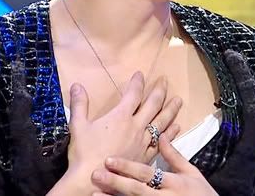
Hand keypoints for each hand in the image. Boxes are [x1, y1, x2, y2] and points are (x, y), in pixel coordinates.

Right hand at [59, 72, 182, 192]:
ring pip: (161, 122)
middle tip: (165, 80)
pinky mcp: (146, 157)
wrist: (93, 181)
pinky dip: (170, 133)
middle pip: (152, 105)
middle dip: (159, 91)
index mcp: (120, 116)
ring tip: (178, 101)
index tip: (140, 74)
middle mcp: (135, 126)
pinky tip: (176, 127)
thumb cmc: (84, 154)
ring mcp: (143, 142)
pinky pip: (162, 141)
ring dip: (171, 110)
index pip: (133, 94)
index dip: (137, 82)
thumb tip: (76, 85)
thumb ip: (79, 104)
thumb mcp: (78, 126)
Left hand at [89, 135, 217, 195]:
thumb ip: (174, 155)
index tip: (109, 159)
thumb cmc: (201, 193)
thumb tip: (161, 133)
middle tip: (96, 174)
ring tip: (95, 193)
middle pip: (136, 190)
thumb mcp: (191, 173)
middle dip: (115, 182)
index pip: (146, 174)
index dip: (127, 167)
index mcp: (173, 183)